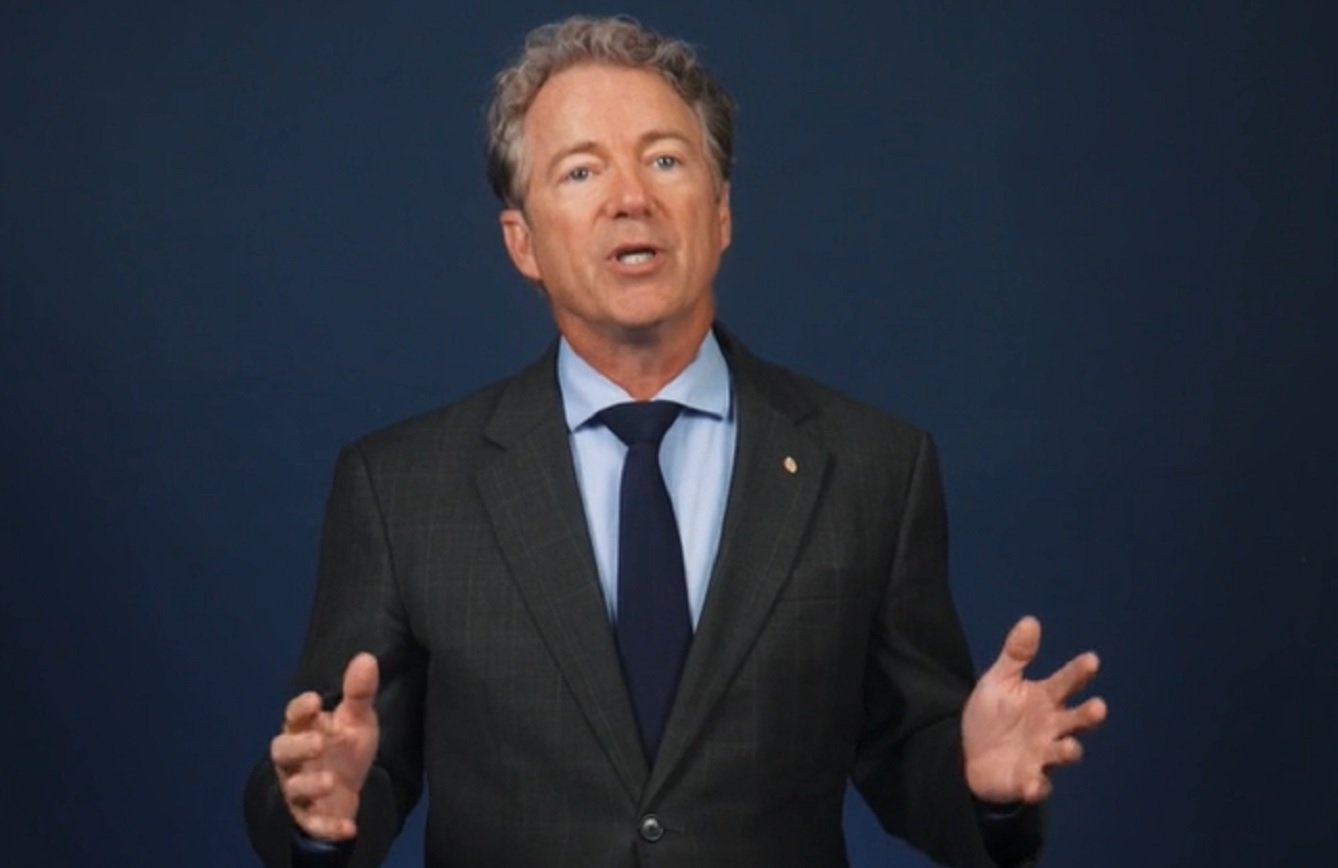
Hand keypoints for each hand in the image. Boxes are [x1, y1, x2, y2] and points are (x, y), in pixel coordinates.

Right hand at [270, 653, 380, 839]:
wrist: (345, 792)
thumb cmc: (344, 748)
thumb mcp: (356, 720)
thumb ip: (359, 693)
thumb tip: (366, 657)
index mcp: (304, 730)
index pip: (293, 716)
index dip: (300, 709)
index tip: (314, 700)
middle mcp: (295, 760)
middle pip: (282, 751)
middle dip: (297, 747)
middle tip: (318, 741)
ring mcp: (299, 789)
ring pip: (293, 788)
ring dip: (309, 784)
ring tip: (329, 780)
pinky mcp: (309, 817)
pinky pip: (314, 823)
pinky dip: (328, 825)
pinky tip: (349, 827)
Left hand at [962, 616, 1106, 803]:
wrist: (968, 755)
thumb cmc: (991, 716)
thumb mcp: (999, 681)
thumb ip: (1016, 655)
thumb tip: (1031, 620)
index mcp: (1044, 699)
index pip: (1066, 682)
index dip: (1079, 672)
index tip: (1091, 660)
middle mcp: (1051, 726)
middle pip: (1076, 720)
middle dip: (1088, 715)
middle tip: (1098, 708)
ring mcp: (1043, 754)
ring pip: (1065, 752)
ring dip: (1069, 751)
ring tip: (1069, 747)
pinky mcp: (1029, 780)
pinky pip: (1038, 785)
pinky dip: (1037, 786)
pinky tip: (1032, 784)